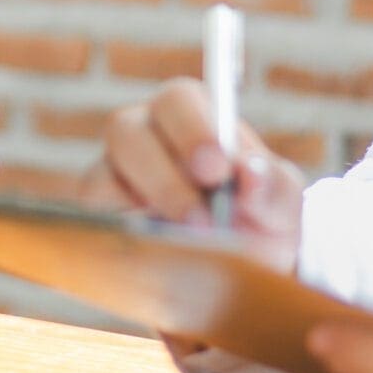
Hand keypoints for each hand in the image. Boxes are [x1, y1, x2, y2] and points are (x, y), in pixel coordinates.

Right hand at [80, 78, 304, 266]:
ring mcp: (113, 175)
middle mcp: (143, 134)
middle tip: (203, 220)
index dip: (192, 130)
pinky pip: (92, 223)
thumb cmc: (259, 220)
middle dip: (164, 177)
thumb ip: (273, 186)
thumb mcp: (281, 204)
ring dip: (143, 218)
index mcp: (191, 114)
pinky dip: (123, 240)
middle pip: (125, 129)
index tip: (217, 170)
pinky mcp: (98, 219)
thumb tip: (251, 174)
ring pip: (101, 178)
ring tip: (189, 246)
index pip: (178, 101)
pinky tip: (158, 258)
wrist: (241, 271)